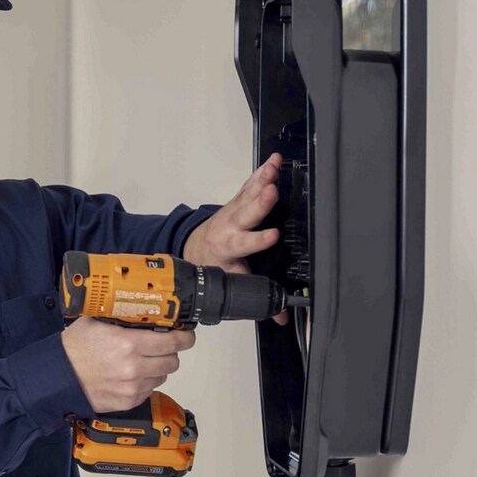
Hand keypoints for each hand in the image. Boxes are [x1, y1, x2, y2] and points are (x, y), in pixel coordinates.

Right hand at [61, 317, 195, 414]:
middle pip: (172, 361)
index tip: (187, 336)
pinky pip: (149, 390)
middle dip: (170, 353)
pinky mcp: (128, 401)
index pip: (172, 342)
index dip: (184, 338)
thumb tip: (142, 310)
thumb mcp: (97, 321)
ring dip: (157, 368)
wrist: (58, 376)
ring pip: (162, 376)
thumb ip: (122, 317)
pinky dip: (145, 382)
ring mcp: (132, 387)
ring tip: (141, 361)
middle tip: (162, 347)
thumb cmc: (74, 349)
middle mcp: (134, 367)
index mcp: (129, 343)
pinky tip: (130, 375)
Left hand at [183, 152, 288, 323]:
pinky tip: (274, 161)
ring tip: (275, 167)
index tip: (274, 235)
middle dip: (259, 203)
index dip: (259, 239)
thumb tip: (280, 316)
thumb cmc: (217, 263)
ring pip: (248, 195)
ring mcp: (233, 211)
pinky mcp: (237, 200)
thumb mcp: (233, 280)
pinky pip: (250, 185)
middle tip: (272, 192)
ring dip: (262, 180)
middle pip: (247, 213)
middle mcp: (230, 226)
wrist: (196, 247)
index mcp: (230, 247)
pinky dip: (262, 172)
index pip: (246, 244)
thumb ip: (254, 293)